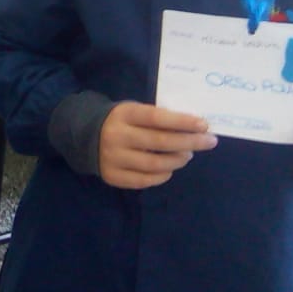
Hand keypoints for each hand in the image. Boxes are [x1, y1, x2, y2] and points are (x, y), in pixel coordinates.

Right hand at [98, 101, 217, 189]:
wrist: (83, 136)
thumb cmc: (121, 121)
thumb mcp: (134, 111)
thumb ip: (157, 118)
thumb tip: (193, 128)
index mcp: (124, 114)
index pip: (158, 118)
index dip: (182, 122)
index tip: (204, 125)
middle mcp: (117, 136)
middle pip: (160, 142)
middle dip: (189, 142)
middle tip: (208, 142)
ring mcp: (113, 158)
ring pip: (155, 164)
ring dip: (178, 160)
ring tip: (187, 155)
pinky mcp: (112, 176)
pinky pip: (145, 180)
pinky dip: (163, 175)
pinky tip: (170, 169)